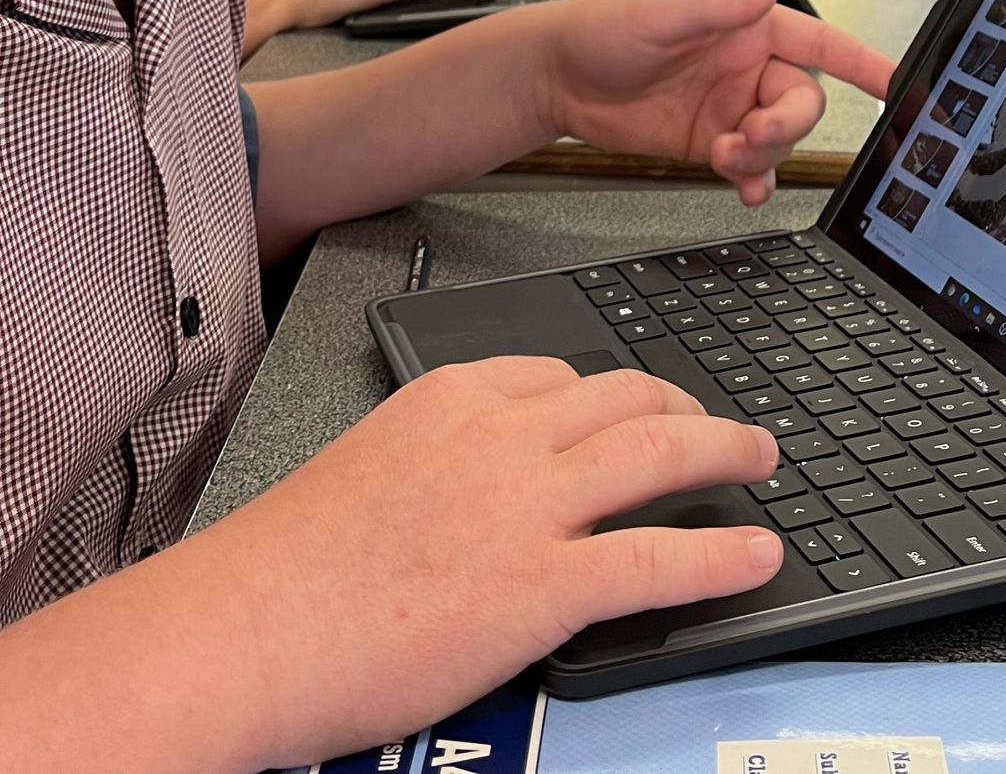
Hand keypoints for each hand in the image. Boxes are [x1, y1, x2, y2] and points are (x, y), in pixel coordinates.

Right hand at [184, 357, 781, 768]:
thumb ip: (436, 463)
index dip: (619, 396)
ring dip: (725, 452)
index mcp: (452, 398)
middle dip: (687, 410)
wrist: (244, 630)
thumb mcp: (367, 470)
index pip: (562, 376)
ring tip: (761, 461)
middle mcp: (500, 434)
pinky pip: (658, 559)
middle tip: (722, 430)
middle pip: (628, 398)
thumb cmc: (283, 571)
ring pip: (660, 454)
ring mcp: (526, 506)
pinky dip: (721, 555)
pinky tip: (757, 555)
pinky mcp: (542, 586)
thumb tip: (477, 491)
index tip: (642, 410)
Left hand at [534, 0, 895, 203]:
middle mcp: (746, 67)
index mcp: (747, 28)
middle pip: (802, 104)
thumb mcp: (657, 12)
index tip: (896, 81)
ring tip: (722, 154)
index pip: (820, 42)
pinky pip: (753, 167)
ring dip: (763, 155)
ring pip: (780, 140)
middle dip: (784, 126)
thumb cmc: (600, 29)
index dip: (862, 60)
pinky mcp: (710, 141)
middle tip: (746, 137)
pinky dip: (754, 180)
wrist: (557, 78)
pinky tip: (743, 187)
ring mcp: (730, 107)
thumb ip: (716, 8)